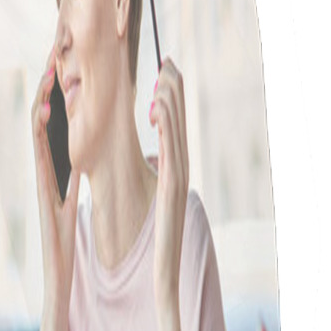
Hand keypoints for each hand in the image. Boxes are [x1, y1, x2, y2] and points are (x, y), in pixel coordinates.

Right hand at [31, 44, 80, 306]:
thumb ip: (74, 178)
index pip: (56, 119)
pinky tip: (48, 108)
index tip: (68, 62)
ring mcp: (42, 171)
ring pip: (38, 127)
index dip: (60, 90)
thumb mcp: (74, 198)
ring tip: (50, 69)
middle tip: (56, 50)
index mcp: (55, 164)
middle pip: (44, 114)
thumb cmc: (65, 236)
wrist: (58, 264)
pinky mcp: (42, 181)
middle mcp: (45, 163)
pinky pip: (40, 149)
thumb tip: (80, 161)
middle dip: (49, 83)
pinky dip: (42, 127)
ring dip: (43, 96)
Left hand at [149, 57, 188, 321]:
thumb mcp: (155, 195)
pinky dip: (167, 127)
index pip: (174, 125)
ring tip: (162, 74)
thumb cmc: (156, 237)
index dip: (171, 97)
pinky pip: (170, 150)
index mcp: (174, 168)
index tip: (162, 73)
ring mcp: (177, 177)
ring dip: (171, 100)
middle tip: (165, 61)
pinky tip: (158, 108)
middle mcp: (179, 168)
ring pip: (176, 131)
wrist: (163, 269)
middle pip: (179, 121)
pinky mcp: (171, 188)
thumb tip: (150, 153)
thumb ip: (156, 170)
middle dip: (174, 89)